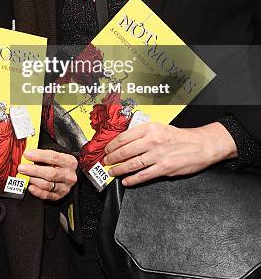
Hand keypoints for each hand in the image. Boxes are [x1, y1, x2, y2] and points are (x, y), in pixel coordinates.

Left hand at [18, 149, 76, 200]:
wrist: (69, 175)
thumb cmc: (60, 163)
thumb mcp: (56, 155)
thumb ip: (43, 154)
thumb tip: (28, 154)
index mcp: (69, 162)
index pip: (53, 157)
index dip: (39, 155)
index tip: (27, 154)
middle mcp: (68, 175)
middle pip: (51, 173)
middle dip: (34, 170)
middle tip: (22, 167)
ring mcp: (64, 187)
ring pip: (47, 185)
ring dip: (33, 180)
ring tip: (24, 176)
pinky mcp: (59, 196)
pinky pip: (46, 195)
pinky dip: (37, 191)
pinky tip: (30, 187)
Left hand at [103, 121, 236, 186]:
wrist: (201, 145)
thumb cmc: (180, 137)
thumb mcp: (160, 127)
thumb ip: (144, 134)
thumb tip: (126, 142)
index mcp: (150, 128)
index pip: (124, 137)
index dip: (112, 144)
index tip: (107, 149)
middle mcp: (152, 140)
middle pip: (125, 151)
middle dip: (112, 157)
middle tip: (106, 161)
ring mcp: (158, 155)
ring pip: (132, 164)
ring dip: (119, 169)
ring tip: (112, 172)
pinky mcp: (164, 168)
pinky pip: (144, 175)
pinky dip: (132, 179)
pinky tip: (126, 180)